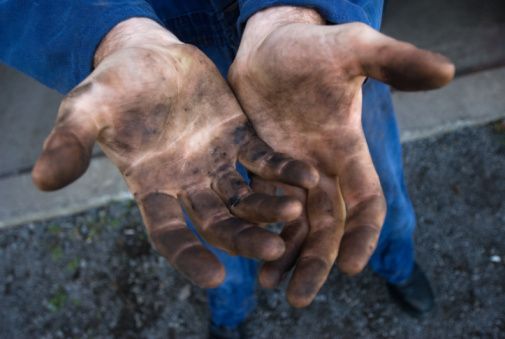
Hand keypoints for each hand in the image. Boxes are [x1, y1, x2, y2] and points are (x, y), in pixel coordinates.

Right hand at [32, 18, 318, 287]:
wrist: (147, 54)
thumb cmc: (113, 85)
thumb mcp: (86, 108)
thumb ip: (69, 142)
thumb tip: (41, 180)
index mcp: (151, 187)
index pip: (169, 234)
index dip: (189, 257)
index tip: (216, 277)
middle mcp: (187, 184)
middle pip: (219, 223)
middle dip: (245, 238)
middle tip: (274, 249)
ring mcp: (216, 163)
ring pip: (247, 197)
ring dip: (270, 207)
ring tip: (296, 210)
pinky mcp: (238, 137)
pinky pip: (263, 160)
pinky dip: (283, 171)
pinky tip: (307, 178)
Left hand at [229, 6, 453, 305]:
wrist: (270, 46)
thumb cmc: (312, 47)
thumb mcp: (353, 49)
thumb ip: (394, 62)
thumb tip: (447, 71)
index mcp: (347, 150)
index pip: (366, 202)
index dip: (363, 234)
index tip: (351, 267)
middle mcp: (322, 169)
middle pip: (326, 226)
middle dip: (316, 261)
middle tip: (299, 298)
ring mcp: (290, 170)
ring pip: (293, 224)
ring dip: (285, 255)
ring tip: (268, 284)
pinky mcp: (260, 165)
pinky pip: (261, 207)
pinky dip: (257, 231)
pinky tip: (245, 253)